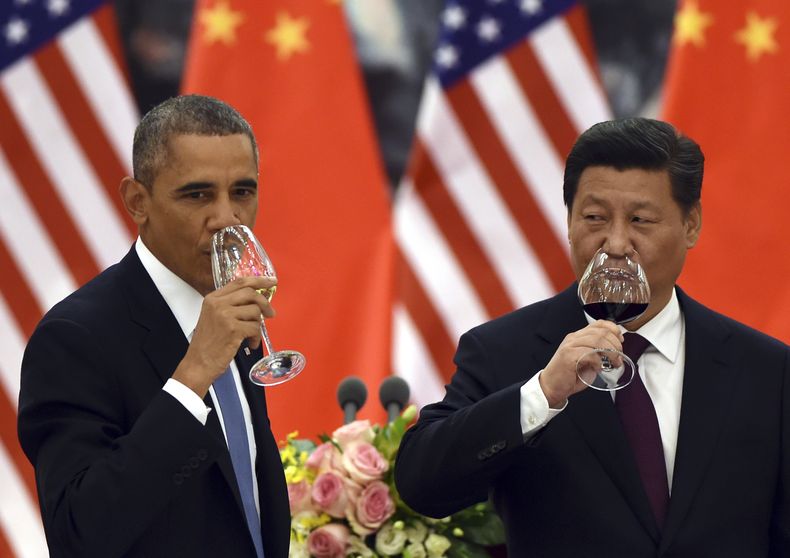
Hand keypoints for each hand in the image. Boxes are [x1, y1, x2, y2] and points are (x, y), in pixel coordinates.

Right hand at [172, 276, 276, 396]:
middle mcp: (217, 303)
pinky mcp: (233, 329)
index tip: (272, 281)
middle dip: (265, 303)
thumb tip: (258, 299)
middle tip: (271, 314)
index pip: (240, 282)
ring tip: (251, 336)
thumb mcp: (215, 317)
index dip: (259, 280)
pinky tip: (250, 344)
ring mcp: (225, 315)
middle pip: (250, 292)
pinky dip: (256, 337)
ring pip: (255, 311)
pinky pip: (255, 327)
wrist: (199, 364)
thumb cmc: (209, 344)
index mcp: (213, 298)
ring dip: (258, 325)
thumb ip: (231, 305)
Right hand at [539, 320, 622, 407]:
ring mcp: (570, 346)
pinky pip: (589, 354)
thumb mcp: (587, 361)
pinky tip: (598, 368)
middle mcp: (574, 338)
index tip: (620, 341)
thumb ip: (598, 353)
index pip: (599, 324)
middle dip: (616, 344)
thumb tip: (616, 353)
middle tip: (619, 357)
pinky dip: (598, 362)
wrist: (551, 387)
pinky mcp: (568, 356)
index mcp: (578, 337)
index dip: (614, 330)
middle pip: (601, 331)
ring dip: (611, 352)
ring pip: (597, 340)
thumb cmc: (569, 376)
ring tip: (614, 363)